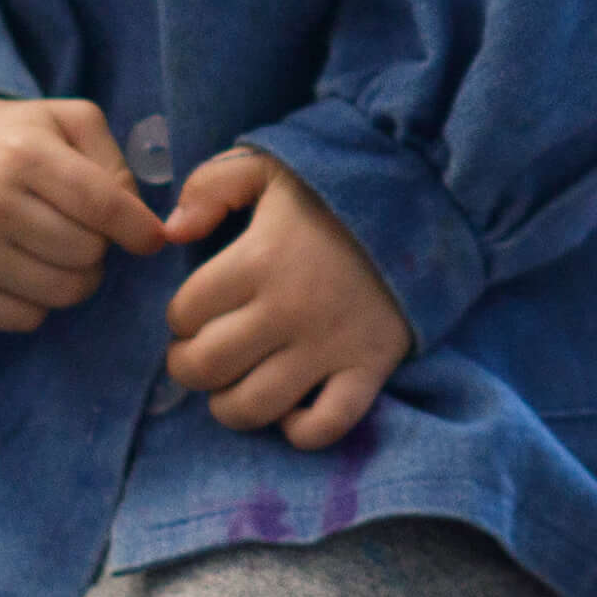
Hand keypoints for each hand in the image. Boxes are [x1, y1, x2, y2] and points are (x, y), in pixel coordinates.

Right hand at [0, 94, 174, 331]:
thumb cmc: (15, 138)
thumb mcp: (69, 122)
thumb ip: (115, 164)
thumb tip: (142, 226)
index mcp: (22, 154)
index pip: (103, 208)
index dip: (139, 230)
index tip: (151, 238)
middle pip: (87, 254)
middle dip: (97, 244)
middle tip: (77, 225)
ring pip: (63, 293)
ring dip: (75, 276)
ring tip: (56, 247)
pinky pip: (28, 319)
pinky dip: (38, 301)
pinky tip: (24, 267)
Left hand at [158, 147, 409, 446]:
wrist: (425, 202)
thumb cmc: (336, 190)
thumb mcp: (269, 166)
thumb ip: (209, 186)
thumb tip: (171, 233)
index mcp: (256, 259)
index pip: (185, 313)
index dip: (180, 318)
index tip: (193, 313)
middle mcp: (286, 310)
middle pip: (207, 367)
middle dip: (189, 367)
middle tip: (199, 355)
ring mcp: (328, 346)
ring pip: (252, 406)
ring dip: (228, 405)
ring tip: (233, 385)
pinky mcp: (368, 368)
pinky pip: (326, 426)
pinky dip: (300, 430)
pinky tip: (291, 409)